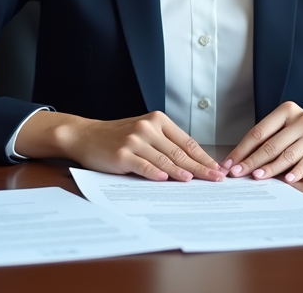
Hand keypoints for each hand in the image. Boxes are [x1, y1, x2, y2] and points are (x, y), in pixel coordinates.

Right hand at [16, 110, 225, 181]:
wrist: (85, 135)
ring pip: (164, 159)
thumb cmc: (117, 136)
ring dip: (182, 172)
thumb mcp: (143, 132)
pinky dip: (155, 172)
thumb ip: (165, 143)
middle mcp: (148, 128)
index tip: (217, 169)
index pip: (187, 142)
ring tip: (196, 181)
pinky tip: (166, 179)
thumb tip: (191, 164)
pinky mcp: (122, 154)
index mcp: (158, 120)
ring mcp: (135, 140)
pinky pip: (143, 165)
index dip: (204, 157)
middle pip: (180, 152)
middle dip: (200, 167)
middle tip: (216, 178)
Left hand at [224, 102, 302, 182]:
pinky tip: (287, 179)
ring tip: (256, 176)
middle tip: (237, 173)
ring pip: (287, 154)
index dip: (242, 149)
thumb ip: (269, 139)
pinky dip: (296, 171)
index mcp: (286, 111)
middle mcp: (300, 120)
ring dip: (270, 168)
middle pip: (270, 144)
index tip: (230, 162)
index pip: (259, 132)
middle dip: (251, 161)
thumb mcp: (288, 128)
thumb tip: (241, 159)